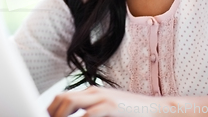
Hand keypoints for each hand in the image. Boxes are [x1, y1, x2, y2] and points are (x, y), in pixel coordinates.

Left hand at [47, 86, 161, 116]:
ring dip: (59, 116)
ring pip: (70, 102)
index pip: (62, 97)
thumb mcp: (108, 112)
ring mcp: (102, 98)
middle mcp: (94, 93)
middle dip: (51, 113)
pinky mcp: (111, 107)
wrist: (157, 111)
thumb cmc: (132, 115)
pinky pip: (87, 115)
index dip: (50, 109)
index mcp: (92, 93)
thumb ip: (92, 114)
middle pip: (62, 98)